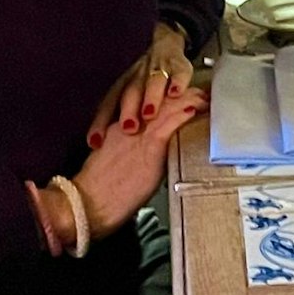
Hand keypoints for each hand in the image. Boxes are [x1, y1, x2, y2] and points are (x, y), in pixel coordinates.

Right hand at [52, 87, 207, 246]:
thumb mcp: (113, 163)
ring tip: (204, 96)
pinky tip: (196, 109)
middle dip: (180, 94)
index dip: (164, 98)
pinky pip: (170, 123)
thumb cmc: (100, 192)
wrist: (89, 203)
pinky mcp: (150, 145)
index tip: (179, 95)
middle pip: (158, 101)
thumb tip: (147, 158)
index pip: (144, 105)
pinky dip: (184, 113)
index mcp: (118, 128)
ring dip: (189, 100)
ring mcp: (140, 134)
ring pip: (167, 107)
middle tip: (199, 91)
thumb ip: (130, 153)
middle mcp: (129, 125)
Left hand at [88, 23, 194, 148]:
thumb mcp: (128, 96)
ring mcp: (157, 70)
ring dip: (150, 97)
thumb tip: (99, 150)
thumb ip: (117, 119)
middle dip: (128, 110)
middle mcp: (137, 77)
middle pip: (130, 93)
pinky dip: (177, 83)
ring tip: (149, 114)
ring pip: (152, 82)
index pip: (108, 105)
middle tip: (128, 129)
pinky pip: (178, 73)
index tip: (95, 142)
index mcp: (122, 87)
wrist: (165, 45)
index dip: (101, 123)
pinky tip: (176, 94)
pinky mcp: (178, 66)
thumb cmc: (143, 82)